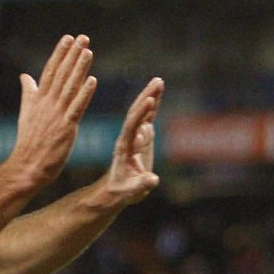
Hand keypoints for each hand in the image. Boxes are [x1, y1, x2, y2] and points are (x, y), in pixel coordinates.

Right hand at [9, 35, 96, 188]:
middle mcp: (47, 103)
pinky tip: (92, 80)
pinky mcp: (66, 127)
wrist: (27, 166)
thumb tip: (25, 75)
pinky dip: (84, 94)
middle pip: (61, 74)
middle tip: (83, 37)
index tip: (68, 38)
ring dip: (79, 68)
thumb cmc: (29, 142)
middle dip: (72, 55)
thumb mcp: (26, 113)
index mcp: (39, 99)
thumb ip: (29, 93)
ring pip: (70, 87)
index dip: (60, 54)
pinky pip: (76, 107)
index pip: (50, 71)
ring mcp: (56, 115)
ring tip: (88, 51)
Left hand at [99, 76, 163, 206]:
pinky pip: (146, 119)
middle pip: (136, 113)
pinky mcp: (140, 138)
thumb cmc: (123, 192)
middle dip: (146, 97)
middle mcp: (128, 137)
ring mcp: (134, 136)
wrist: (115, 190)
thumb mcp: (132, 191)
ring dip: (150, 96)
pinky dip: (152, 106)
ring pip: (141, 112)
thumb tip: (153, 180)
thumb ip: (142, 184)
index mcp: (124, 147)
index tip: (150, 100)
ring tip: (159, 81)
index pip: (132, 126)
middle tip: (157, 82)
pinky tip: (158, 94)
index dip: (141, 114)